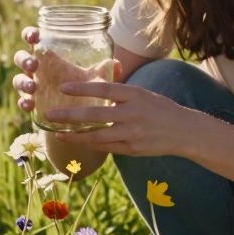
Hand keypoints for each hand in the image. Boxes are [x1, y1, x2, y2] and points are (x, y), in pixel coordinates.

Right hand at [12, 26, 121, 112]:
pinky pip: (21, 101)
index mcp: (49, 56)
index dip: (30, 34)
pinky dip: (23, 101)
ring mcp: (32, 85)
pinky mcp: (31, 103)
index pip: (34, 39)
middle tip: (34, 64)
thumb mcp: (96, 78)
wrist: (79, 114)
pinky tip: (29, 104)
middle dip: (25, 59)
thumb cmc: (84, 87)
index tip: (35, 36)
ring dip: (22, 81)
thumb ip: (104, 70)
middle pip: (21, 58)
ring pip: (18, 79)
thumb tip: (117, 65)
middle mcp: (37, 69)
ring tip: (33, 86)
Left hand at [44, 81, 195, 157]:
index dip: (82, 88)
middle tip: (49, 114)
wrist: (184, 131)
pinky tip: (76, 141)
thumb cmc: (160, 109)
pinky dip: (90, 144)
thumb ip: (120, 92)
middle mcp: (132, 114)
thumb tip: (94, 84)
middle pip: (95, 114)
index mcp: (135, 95)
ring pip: (97, 136)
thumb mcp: (142, 94)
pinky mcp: (132, 149)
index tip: (62, 88)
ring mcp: (132, 134)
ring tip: (57, 133)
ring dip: (74, 135)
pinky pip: (106, 147)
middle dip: (69, 115)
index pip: (104, 89)